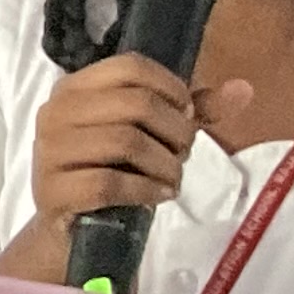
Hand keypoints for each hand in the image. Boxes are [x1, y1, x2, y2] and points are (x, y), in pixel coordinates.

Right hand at [28, 54, 250, 238]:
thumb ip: (192, 112)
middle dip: (175, 132)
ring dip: (165, 165)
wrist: (74, 227)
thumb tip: (244, 88)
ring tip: (171, 178)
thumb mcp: (150, 135)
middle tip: (182, 154)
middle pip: (135, 103)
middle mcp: (55, 111)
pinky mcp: (53, 189)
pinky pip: (109, 183)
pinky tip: (157, 195)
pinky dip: (145, 190)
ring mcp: (49, 151)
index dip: (172, 89)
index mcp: (75, 87)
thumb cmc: (113, 170)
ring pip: (125, 142)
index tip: (185, 117)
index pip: (130, 66)